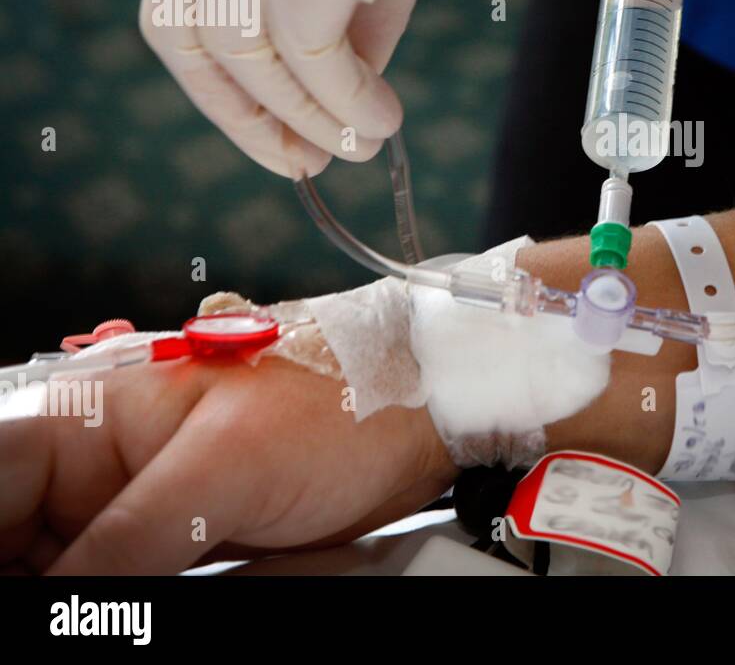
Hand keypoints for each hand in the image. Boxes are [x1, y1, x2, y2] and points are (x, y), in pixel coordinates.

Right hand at [0, 355, 453, 573]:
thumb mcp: (223, 471)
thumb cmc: (339, 397)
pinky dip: (107, 607)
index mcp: (88, 413)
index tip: (10, 582)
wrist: (417, 409)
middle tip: (79, 613)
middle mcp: (98, 460)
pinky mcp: (176, 539)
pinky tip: (119, 614)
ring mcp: (135, 504)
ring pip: (58, 569)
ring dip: (76, 598)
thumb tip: (56, 602)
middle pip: (9, 534)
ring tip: (109, 612)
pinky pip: (114, 586)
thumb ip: (123, 540)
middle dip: (24, 575)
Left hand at [138, 0, 658, 176]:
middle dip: (242, 111)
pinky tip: (382, 121)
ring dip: (305, 118)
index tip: (276, 121)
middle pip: (191, 26)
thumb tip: (346, 81)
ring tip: (356, 145)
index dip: (220, 73)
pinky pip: (310, 53)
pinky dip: (345, 104)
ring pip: (249, 49)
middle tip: (302, 160)